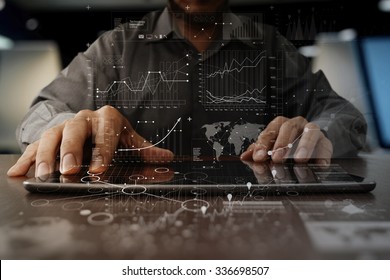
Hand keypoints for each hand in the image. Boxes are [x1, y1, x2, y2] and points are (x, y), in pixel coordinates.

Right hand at [7, 106, 173, 176]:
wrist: (92, 122)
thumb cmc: (112, 133)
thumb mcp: (129, 139)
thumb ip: (145, 150)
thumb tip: (168, 158)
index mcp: (107, 118)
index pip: (105, 132)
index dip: (103, 150)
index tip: (100, 168)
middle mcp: (83, 119)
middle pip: (74, 130)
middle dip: (71, 150)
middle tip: (69, 170)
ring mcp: (64, 127)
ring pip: (51, 136)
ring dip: (46, 156)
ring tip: (44, 175)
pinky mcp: (49, 136)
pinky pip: (34, 145)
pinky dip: (27, 159)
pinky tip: (18, 172)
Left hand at [240, 116, 332, 164]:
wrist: (309, 150)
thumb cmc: (285, 150)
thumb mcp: (269, 152)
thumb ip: (257, 155)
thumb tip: (244, 157)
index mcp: (279, 126)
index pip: (269, 131)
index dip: (263, 144)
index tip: (258, 157)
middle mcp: (296, 125)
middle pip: (288, 127)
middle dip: (281, 144)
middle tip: (276, 158)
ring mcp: (312, 132)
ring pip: (310, 132)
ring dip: (304, 145)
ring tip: (299, 160)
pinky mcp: (325, 143)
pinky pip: (326, 146)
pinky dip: (323, 156)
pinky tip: (319, 165)